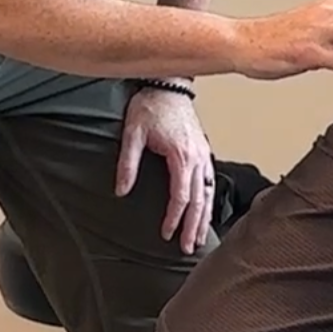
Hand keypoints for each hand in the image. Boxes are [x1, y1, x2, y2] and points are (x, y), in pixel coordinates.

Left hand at [116, 87, 215, 253]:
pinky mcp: (204, 150)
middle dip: (194, 226)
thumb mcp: (133, 133)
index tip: (167, 234)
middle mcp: (197, 157)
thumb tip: (121, 190)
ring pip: (209, 192)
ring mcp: (204, 154)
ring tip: (200, 237)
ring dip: (205, 216)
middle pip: (200, 200)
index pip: (181, 196)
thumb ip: (128, 163)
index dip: (174, 218)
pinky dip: (210, 199)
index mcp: (181, 155)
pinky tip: (206, 210)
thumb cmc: (151, 105)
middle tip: (189, 248)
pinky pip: (211, 180)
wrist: (168, 83)